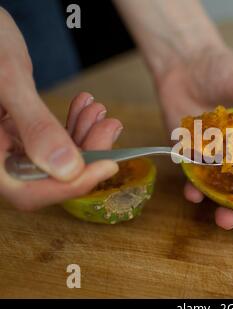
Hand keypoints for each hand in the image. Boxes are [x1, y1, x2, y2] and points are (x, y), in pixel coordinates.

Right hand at [0, 9, 120, 209]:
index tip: (108, 166)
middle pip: (47, 177)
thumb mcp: (9, 81)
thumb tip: (68, 169)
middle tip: (110, 126)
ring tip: (99, 110)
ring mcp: (8, 143)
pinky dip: (72, 125)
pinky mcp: (18, 130)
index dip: (70, 186)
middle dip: (87, 154)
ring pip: (55, 158)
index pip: (28, 191)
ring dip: (84, 136)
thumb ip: (36, 126)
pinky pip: (50, 138)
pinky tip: (85, 106)